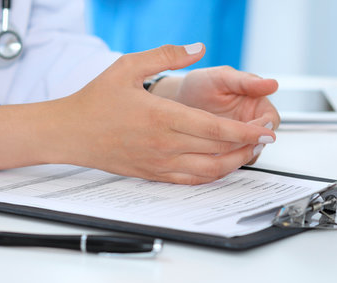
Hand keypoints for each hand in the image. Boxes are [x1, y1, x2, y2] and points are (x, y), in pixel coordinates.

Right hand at [0, 44, 276, 183]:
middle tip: (268, 138)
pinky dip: (213, 176)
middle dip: (249, 145)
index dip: (246, 131)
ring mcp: (160, 163)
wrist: (68, 133)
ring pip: (209, 170)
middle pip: (219, 151)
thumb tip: (198, 47)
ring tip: (252, 151)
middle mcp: (165, 144)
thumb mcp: (127, 66)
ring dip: (235, 163)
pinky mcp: (154, 174)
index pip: (216, 129)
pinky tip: (224, 167)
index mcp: (162, 117)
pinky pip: (192, 181)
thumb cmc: (95, 100)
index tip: (266, 128)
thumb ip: (165, 55)